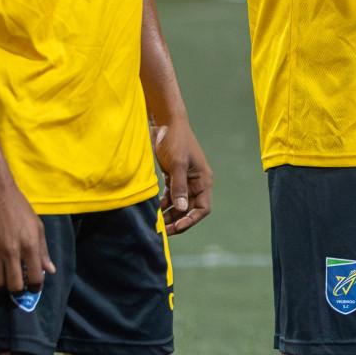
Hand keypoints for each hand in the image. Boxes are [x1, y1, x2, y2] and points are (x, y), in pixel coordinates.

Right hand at [0, 179, 55, 292]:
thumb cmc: (19, 208)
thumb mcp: (37, 226)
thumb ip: (42, 250)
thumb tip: (49, 270)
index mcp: (29, 245)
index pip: (34, 277)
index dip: (36, 287)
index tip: (34, 288)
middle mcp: (11, 251)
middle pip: (13, 285)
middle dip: (18, 290)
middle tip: (18, 287)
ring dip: (1, 285)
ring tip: (4, 280)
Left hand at [153, 118, 212, 234]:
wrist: (165, 123)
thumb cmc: (176, 140)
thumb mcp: (178, 164)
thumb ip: (179, 187)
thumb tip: (182, 209)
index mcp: (203, 180)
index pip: (203, 208)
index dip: (191, 220)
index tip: (177, 227)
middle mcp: (195, 183)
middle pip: (189, 210)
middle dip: (177, 221)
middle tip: (162, 232)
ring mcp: (183, 181)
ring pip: (178, 205)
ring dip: (169, 215)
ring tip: (156, 224)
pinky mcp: (172, 177)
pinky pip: (169, 197)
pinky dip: (162, 205)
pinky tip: (152, 211)